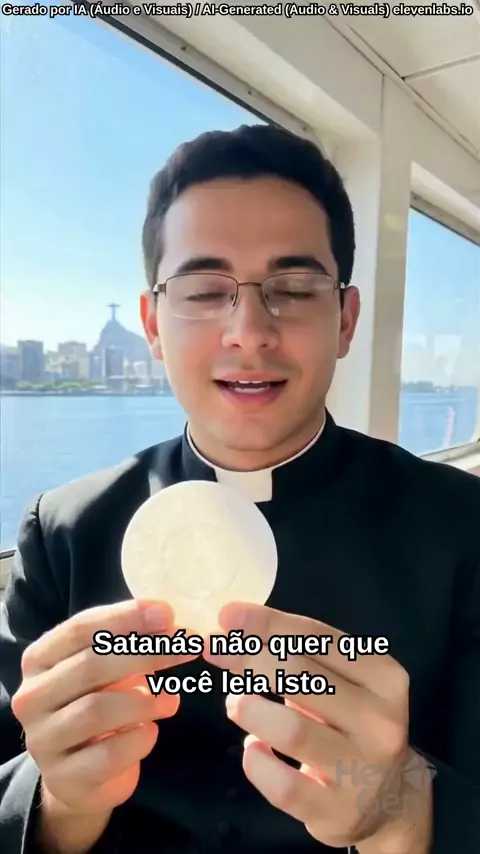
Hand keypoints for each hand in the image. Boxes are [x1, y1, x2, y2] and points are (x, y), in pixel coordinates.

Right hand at [11, 599, 199, 850]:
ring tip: (172, 699)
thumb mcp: (108, 670)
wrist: (79, 775)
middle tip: (187, 648)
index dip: (126, 617)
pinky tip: (151, 732)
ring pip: (97, 710)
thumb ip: (130, 644)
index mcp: (39, 659)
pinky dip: (139, 740)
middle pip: (91, 666)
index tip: (167, 613)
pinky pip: (108, 755)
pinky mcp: (63, 779)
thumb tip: (169, 625)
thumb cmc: (98, 704)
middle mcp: (32, 697)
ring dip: (146, 701)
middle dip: (146, 653)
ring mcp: (43, 740)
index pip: (81, 629)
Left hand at [204, 603, 432, 852]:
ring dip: (251, 709)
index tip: (228, 616)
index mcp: (384, 678)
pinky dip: (257, 762)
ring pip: (293, 730)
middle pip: (302, 677)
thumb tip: (231, 627)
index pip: (319, 639)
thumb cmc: (350, 724)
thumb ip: (291, 655)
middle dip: (250, 658)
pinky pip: (282, 785)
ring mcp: (362, 770)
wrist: (388, 800)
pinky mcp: (337, 813)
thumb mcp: (335, 684)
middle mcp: (380, 721)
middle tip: (217, 653)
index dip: (268, 624)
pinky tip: (254, 749)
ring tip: (236, 704)